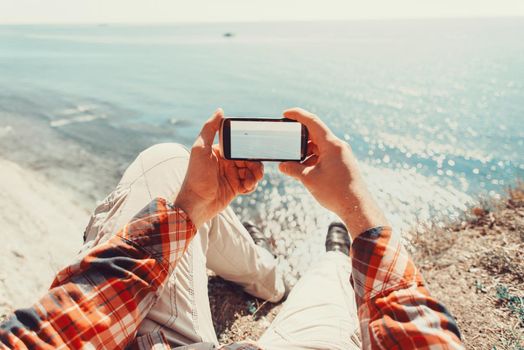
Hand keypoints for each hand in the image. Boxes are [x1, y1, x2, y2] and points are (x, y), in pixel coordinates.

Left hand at [175, 109, 263, 227]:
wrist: (196, 204)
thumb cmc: (195, 176)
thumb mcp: (200, 149)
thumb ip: (209, 128)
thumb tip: (220, 110)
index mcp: (220, 151)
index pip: (240, 145)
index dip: (249, 148)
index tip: (256, 151)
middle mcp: (227, 162)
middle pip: (249, 158)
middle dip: (255, 164)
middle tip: (257, 171)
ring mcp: (232, 175)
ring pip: (252, 171)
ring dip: (255, 175)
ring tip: (251, 181)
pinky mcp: (235, 188)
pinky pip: (250, 183)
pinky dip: (251, 185)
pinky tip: (246, 188)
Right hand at [278, 108, 387, 238]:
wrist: (357, 207)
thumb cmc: (335, 192)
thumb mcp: (309, 179)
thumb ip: (293, 169)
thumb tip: (282, 166)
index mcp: (331, 144)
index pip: (312, 122)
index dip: (297, 115)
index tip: (285, 113)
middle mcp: (338, 146)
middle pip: (315, 134)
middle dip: (299, 137)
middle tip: (285, 141)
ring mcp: (342, 154)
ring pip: (320, 145)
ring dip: (306, 150)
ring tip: (294, 161)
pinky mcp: (343, 163)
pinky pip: (325, 154)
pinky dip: (314, 158)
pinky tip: (305, 169)